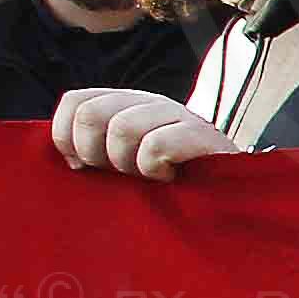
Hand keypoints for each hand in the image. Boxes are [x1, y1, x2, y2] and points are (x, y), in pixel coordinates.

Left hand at [52, 89, 233, 179]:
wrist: (231, 196)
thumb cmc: (170, 183)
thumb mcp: (124, 164)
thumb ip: (94, 153)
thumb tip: (70, 161)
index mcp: (124, 103)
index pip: (75, 102)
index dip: (68, 139)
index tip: (85, 167)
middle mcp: (147, 101)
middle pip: (90, 114)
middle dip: (95, 154)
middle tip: (119, 174)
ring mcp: (176, 114)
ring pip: (122, 128)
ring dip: (128, 165)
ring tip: (147, 178)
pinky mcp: (201, 134)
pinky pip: (156, 146)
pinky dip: (155, 169)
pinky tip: (169, 179)